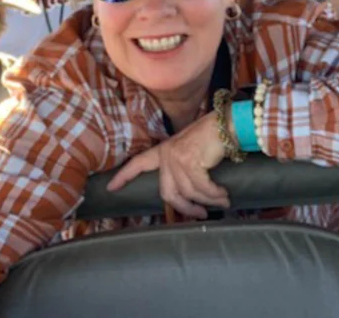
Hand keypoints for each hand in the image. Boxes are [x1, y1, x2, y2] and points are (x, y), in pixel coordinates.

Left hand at [106, 112, 230, 218]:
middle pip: (168, 192)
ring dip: (208, 201)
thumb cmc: (212, 138)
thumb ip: (182, 169)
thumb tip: (188, 196)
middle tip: (201, 214)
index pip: (139, 163)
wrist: (226, 124)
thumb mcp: (190, 151)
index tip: (111, 188)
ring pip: (189, 192)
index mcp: (163, 150)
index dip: (124, 176)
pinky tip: (224, 196)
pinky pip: (202, 188)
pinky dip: (215, 195)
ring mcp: (177, 157)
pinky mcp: (190, 162)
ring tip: (222, 201)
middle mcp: (167, 154)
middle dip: (186, 208)